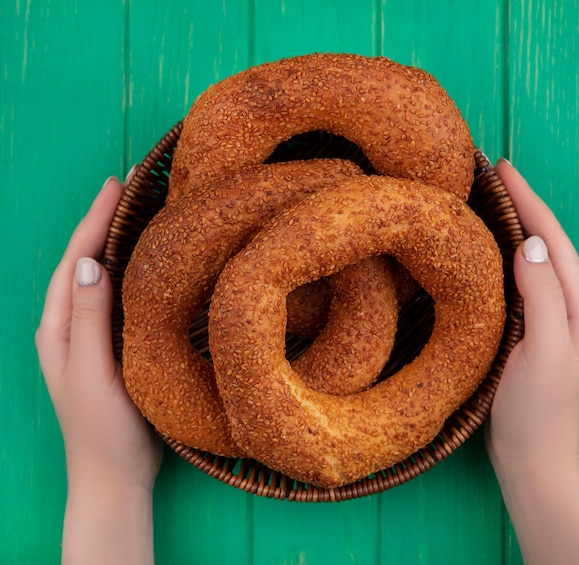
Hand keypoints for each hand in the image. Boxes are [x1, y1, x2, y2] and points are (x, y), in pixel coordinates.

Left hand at [36, 174, 161, 563]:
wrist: (114, 476)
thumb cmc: (102, 429)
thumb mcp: (92, 373)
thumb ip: (88, 320)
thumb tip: (91, 261)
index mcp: (57, 327)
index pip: (75, 261)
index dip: (94, 221)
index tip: (116, 186)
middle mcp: (69, 325)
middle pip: (84, 262)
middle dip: (102, 223)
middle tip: (129, 189)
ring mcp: (90, 336)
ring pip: (102, 278)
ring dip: (116, 243)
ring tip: (138, 214)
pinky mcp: (112, 346)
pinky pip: (119, 298)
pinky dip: (131, 272)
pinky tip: (148, 264)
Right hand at [485, 159, 578, 564]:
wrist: (533, 459)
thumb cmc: (538, 410)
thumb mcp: (544, 351)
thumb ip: (543, 296)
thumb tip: (531, 242)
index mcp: (575, 304)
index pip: (552, 238)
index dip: (529, 201)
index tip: (503, 169)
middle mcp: (565, 304)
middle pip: (546, 242)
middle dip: (523, 204)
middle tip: (492, 176)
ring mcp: (546, 318)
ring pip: (531, 259)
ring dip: (513, 226)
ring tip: (485, 202)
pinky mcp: (525, 331)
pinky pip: (515, 280)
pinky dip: (500, 256)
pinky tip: (481, 252)